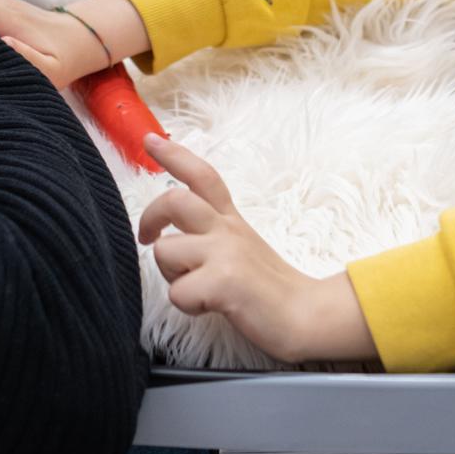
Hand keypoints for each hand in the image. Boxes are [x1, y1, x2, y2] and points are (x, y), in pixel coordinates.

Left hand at [139, 136, 377, 364]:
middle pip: (175, 199)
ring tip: (196, 288)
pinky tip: (209, 307)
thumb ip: (213, 235)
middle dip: (150, 217)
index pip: (202, 176)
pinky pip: (178, 292)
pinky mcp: (223, 281)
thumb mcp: (243, 248)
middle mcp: (227, 229)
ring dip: (171, 275)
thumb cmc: (269, 289)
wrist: (306, 314)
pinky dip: (188, 305)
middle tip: (148, 236)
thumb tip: (172, 237)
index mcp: (231, 221)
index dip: (173, 155)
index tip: (149, 139)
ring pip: (166, 251)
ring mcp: (225, 252)